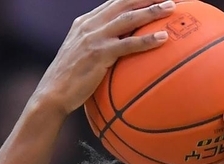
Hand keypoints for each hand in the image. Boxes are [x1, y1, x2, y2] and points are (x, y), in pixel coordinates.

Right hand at [33, 0, 175, 115]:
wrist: (52, 94)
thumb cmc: (69, 80)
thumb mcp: (82, 54)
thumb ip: (99, 45)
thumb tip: (121, 48)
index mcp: (86, 22)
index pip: (114, 2)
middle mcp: (89, 24)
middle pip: (123, 3)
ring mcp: (93, 38)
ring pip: (128, 18)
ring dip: (151, 11)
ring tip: (171, 7)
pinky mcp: (98, 54)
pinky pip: (128, 44)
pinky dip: (146, 40)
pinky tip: (163, 38)